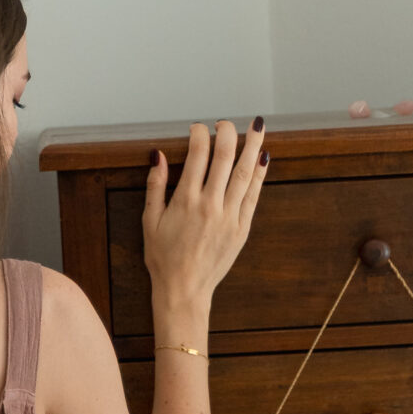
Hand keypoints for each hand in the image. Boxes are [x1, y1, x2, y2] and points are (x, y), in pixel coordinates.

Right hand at [142, 119, 267, 326]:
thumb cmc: (163, 258)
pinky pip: (253, 195)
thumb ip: (155, 186)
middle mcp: (211, 204)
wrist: (184, 290)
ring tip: (258, 125)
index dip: (200, 134)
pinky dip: (259, 174)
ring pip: (245, 172)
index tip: (198, 129)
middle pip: (225, 156)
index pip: (198, 153)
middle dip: (228, 132)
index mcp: (186, 200)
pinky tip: (263, 158)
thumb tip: (159, 156)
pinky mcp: (242, 228)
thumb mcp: (149, 221)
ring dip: (252, 145)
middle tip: (226, 123)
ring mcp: (230, 216)